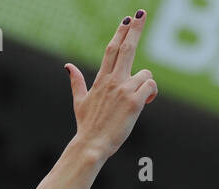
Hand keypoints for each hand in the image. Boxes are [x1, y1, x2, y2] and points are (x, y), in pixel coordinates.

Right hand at [66, 10, 157, 160]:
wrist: (91, 145)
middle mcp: (112, 81)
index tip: (127, 19)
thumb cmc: (87, 126)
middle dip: (135, 29)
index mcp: (101, 80)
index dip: (120, 33)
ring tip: (139, 100)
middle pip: (127, 48)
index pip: (112, 50)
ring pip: (145, 74)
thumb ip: (76, 82)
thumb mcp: (79, 101)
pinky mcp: (134, 102)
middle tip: (141, 12)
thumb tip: (67, 66)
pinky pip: (150, 86)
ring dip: (145, 84)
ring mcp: (124, 90)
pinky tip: (144, 104)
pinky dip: (150, 93)